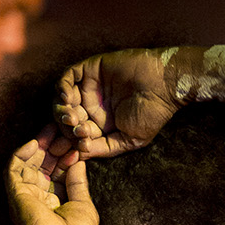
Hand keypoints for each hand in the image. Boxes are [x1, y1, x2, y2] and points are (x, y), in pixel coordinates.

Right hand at [5, 138, 98, 224]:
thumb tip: (78, 160)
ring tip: (52, 129)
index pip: (57, 171)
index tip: (79, 142)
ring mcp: (24, 195)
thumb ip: (78, 182)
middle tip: (63, 127)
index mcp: (53, 200)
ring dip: (39, 145)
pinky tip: (35, 142)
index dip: (67, 155)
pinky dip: (22, 153)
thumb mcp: (83, 204)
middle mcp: (36, 196)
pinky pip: (13, 167)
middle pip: (42, 164)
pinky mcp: (15, 194)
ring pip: (28, 162)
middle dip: (53, 145)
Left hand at [53, 49, 177, 157]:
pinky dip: (62, 88)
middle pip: (66, 118)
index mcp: (100, 124)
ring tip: (70, 115)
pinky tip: (66, 97)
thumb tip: (79, 154)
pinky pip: (67, 77)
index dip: (73, 141)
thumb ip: (104, 148)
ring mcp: (90, 87)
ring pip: (63, 100)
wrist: (163, 85)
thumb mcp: (130, 140)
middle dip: (65, 126)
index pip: (76, 134)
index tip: (79, 145)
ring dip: (61, 109)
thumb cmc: (152, 114)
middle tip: (73, 127)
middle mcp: (92, 106)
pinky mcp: (90, 70)